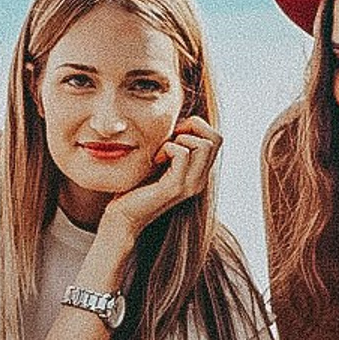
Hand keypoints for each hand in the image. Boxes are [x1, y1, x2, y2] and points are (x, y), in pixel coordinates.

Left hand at [99, 116, 220, 243]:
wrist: (122, 217)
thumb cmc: (135, 187)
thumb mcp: (159, 161)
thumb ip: (173, 146)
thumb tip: (181, 121)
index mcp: (198, 174)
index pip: (216, 139)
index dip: (196, 127)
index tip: (173, 135)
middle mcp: (199, 180)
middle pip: (216, 139)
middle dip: (192, 127)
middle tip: (170, 138)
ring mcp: (190, 185)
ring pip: (205, 145)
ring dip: (181, 138)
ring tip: (162, 151)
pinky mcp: (175, 187)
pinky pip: (183, 153)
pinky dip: (168, 147)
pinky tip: (155, 159)